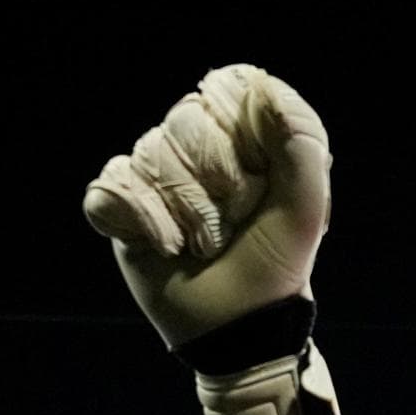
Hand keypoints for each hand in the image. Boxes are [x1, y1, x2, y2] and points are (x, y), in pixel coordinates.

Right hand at [82, 66, 367, 414]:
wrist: (237, 327)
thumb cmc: (275, 267)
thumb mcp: (304, 208)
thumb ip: (301, 143)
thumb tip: (263, 87)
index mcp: (246, 140)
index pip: (227, 90)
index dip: (237, 129)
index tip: (252, 176)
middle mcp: (198, 149)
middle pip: (184, 119)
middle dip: (212, 178)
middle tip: (230, 223)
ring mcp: (156, 175)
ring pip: (147, 153)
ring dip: (182, 209)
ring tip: (201, 244)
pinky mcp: (121, 206)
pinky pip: (111, 188)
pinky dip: (139, 221)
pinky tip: (164, 246)